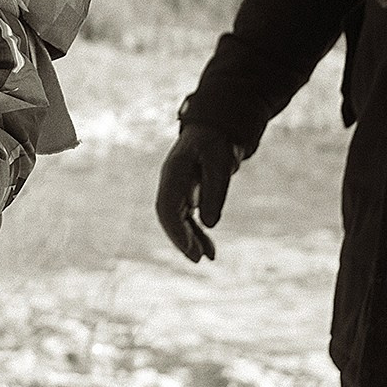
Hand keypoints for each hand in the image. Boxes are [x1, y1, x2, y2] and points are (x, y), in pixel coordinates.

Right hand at [154, 123, 242, 261]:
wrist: (214, 127)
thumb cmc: (215, 141)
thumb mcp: (219, 161)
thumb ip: (214, 189)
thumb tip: (210, 223)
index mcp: (173, 172)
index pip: (167, 207)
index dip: (176, 230)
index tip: (190, 249)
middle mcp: (170, 183)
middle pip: (169, 217)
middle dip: (181, 239)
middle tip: (198, 258)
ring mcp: (177, 190)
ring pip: (178, 221)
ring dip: (191, 239)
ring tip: (208, 257)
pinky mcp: (187, 195)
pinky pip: (188, 219)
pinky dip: (197, 234)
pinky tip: (209, 249)